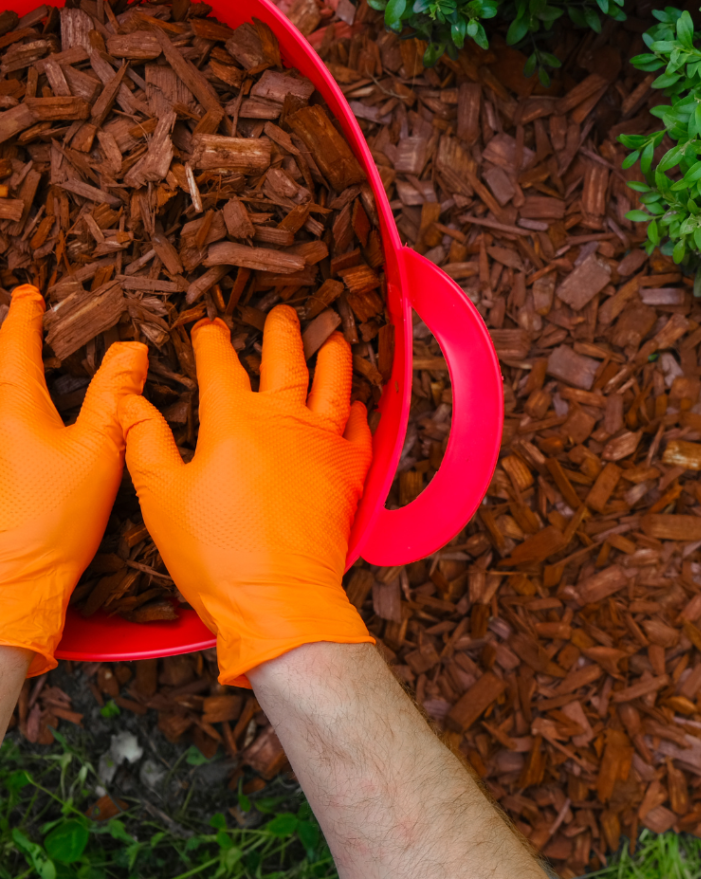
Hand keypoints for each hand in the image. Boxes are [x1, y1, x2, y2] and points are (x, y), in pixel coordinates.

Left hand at [0, 285, 146, 674]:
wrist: (11, 583)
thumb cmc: (51, 521)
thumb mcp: (98, 451)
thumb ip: (117, 398)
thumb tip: (132, 351)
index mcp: (13, 407)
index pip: (15, 346)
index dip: (24, 317)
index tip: (28, 295)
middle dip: (6, 343)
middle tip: (19, 324)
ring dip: (7, 379)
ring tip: (23, 371)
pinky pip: (0, 428)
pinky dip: (11, 413)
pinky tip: (25, 426)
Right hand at [119, 307, 373, 686]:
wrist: (276, 596)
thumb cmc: (214, 552)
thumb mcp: (160, 496)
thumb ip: (146, 441)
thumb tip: (131, 402)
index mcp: (234, 420)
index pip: (220, 365)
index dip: (212, 341)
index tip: (208, 327)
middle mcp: (284, 419)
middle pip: (286, 359)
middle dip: (282, 331)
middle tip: (284, 313)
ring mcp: (323, 442)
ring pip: (335, 383)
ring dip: (334, 356)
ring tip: (335, 339)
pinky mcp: (349, 470)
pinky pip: (361, 429)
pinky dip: (359, 412)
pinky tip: (357, 405)